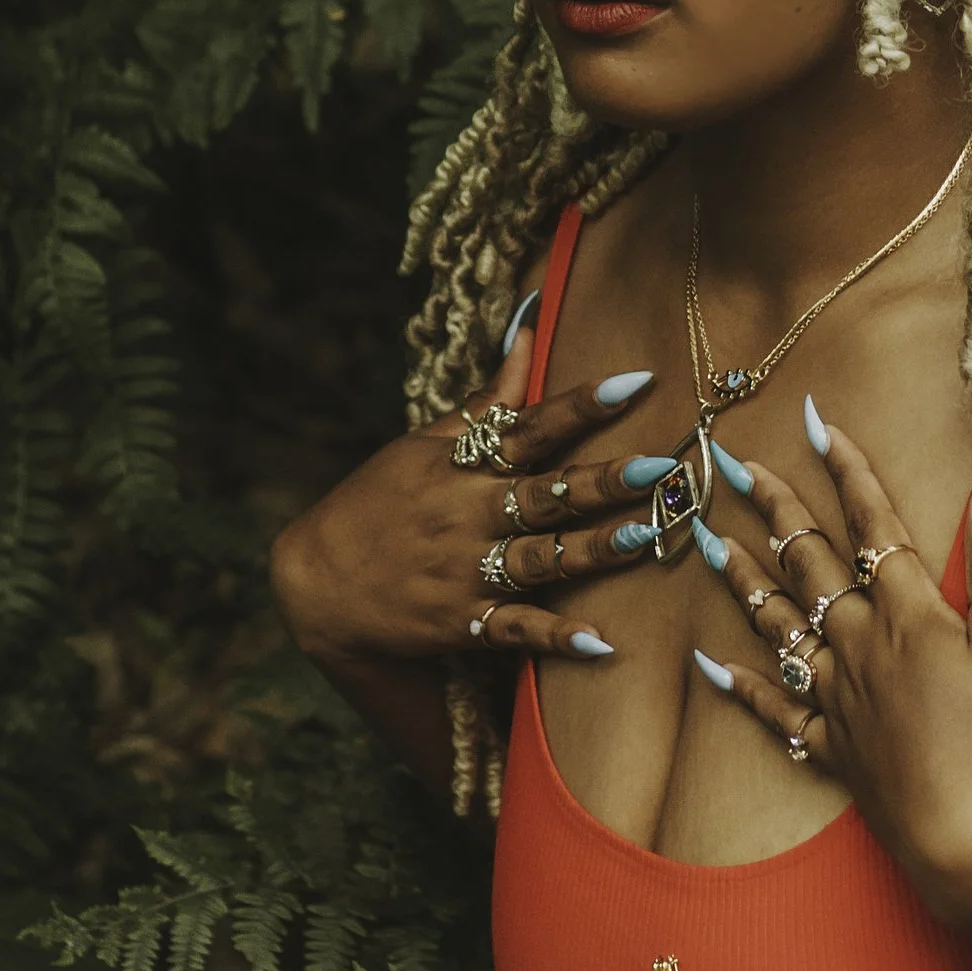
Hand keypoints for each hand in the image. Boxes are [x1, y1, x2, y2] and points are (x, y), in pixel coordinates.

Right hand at [269, 306, 673, 675]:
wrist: (314, 580)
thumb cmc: (377, 501)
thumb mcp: (424, 442)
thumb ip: (489, 398)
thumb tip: (531, 329)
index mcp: (463, 465)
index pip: (530, 427)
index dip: (581, 405)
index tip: (636, 382)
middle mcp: (468, 514)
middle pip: (544, 494)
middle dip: (600, 481)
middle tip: (657, 466)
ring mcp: (464, 570)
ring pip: (539, 559)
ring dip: (591, 550)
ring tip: (641, 538)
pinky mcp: (460, 622)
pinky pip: (513, 630)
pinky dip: (551, 636)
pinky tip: (596, 641)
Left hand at [689, 399, 971, 944]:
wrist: (968, 838)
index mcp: (910, 614)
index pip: (875, 525)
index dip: (848, 471)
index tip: (817, 423)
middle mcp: (861, 645)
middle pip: (811, 564)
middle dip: (776, 509)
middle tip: (734, 466)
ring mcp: (839, 698)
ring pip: (779, 625)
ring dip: (743, 579)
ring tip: (704, 539)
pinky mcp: (832, 748)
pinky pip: (775, 711)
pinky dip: (740, 686)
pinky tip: (707, 664)